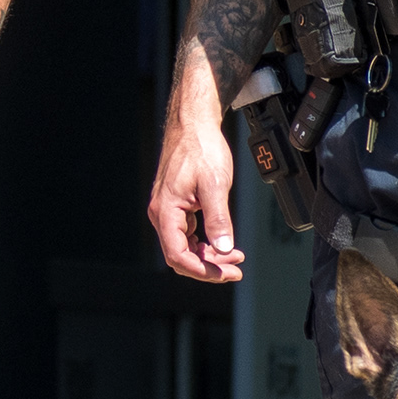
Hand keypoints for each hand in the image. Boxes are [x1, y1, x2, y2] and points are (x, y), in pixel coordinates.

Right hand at [149, 109, 245, 283]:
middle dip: (209, 266)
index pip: (177, 255)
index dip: (202, 270)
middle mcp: (162, 214)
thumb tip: (223, 248)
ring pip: (185, 246)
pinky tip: (223, 242)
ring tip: (234, 256)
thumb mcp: (215, 185)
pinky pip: (188, 234)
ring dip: (209, 255)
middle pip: (180, 255)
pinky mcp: (177, 207)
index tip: (226, 273)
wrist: (194, 125)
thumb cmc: (201, 148)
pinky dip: (206, 242)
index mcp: (165, 211)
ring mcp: (168, 211)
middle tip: (236, 269)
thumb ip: (218, 219)